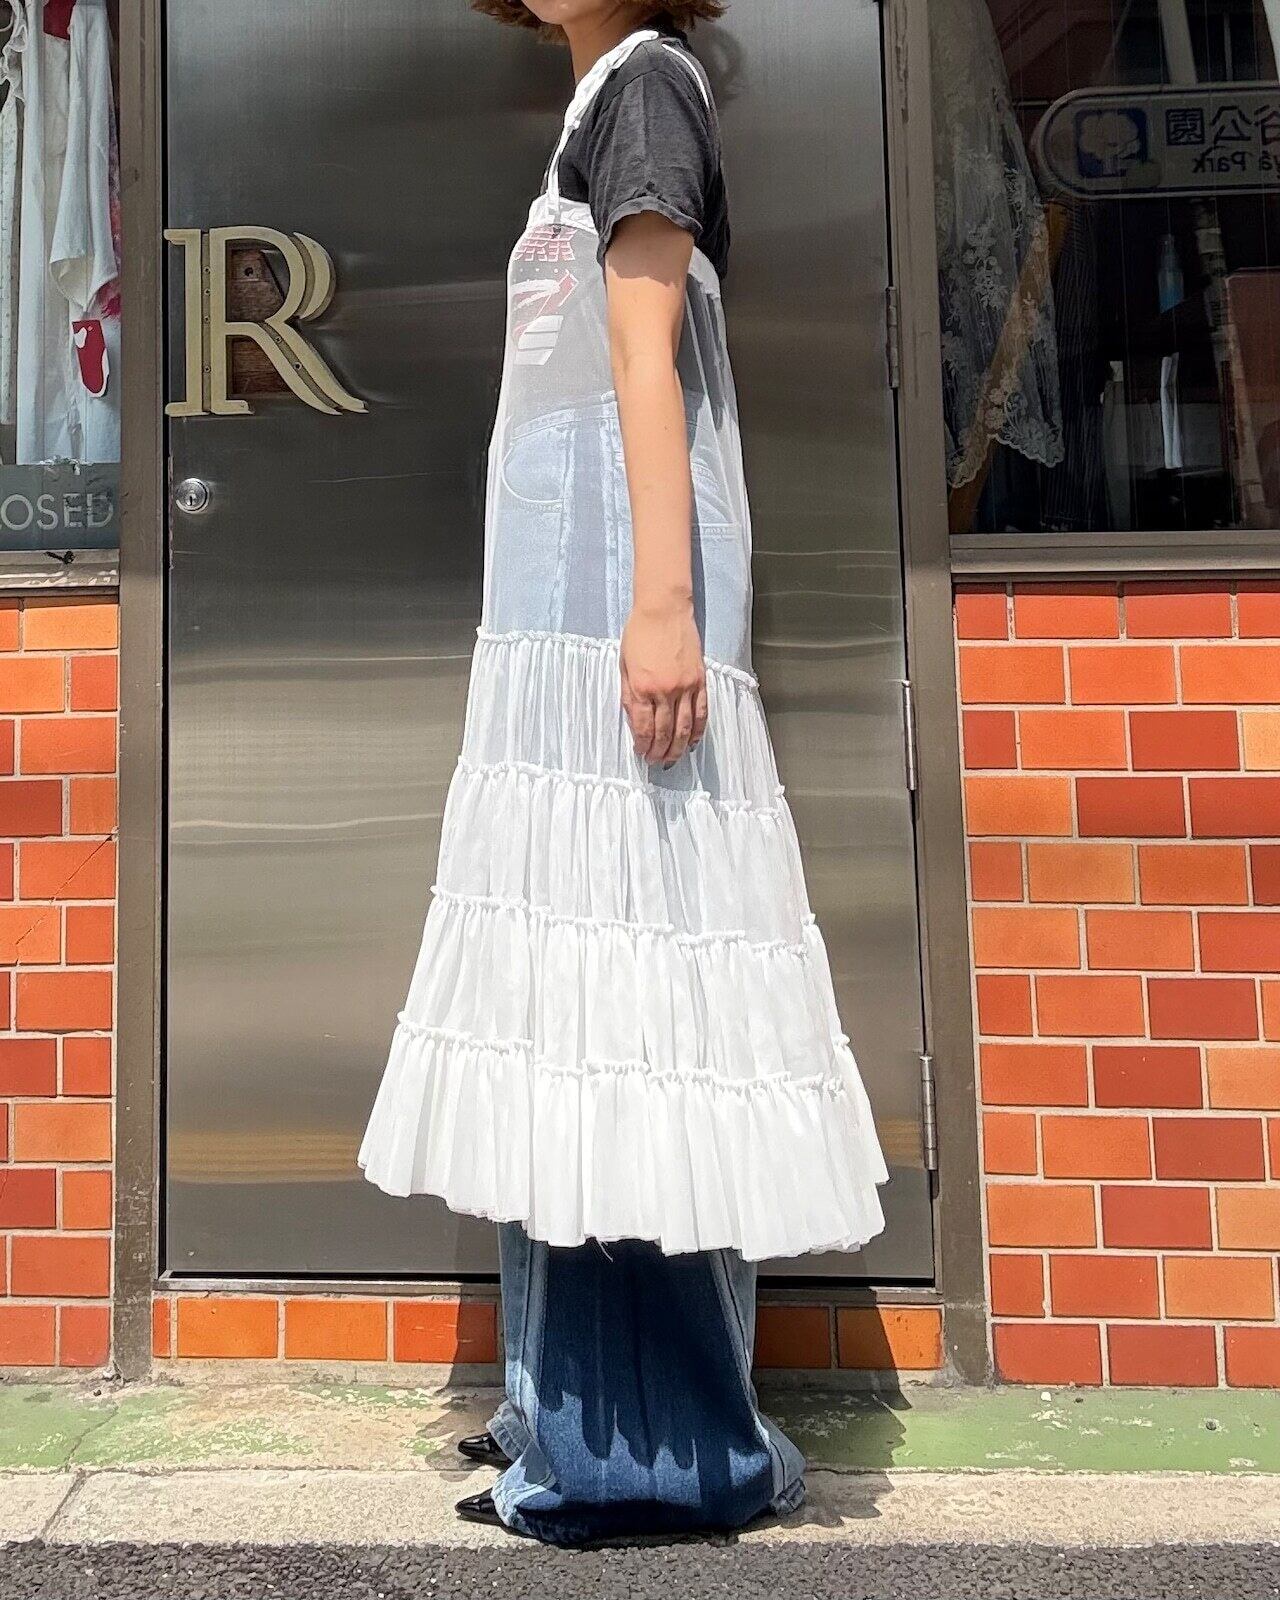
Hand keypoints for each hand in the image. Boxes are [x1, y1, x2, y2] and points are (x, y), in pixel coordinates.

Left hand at [620, 601, 708, 766]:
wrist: (663, 610)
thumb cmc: (639, 633)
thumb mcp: (624, 666)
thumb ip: (629, 695)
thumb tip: (635, 722)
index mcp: (642, 687)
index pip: (644, 727)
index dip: (643, 745)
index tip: (641, 753)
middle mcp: (665, 691)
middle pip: (664, 732)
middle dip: (659, 751)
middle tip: (656, 762)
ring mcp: (685, 687)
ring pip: (684, 727)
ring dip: (678, 747)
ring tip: (672, 758)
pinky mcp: (700, 681)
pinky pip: (701, 712)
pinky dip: (698, 731)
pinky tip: (693, 742)